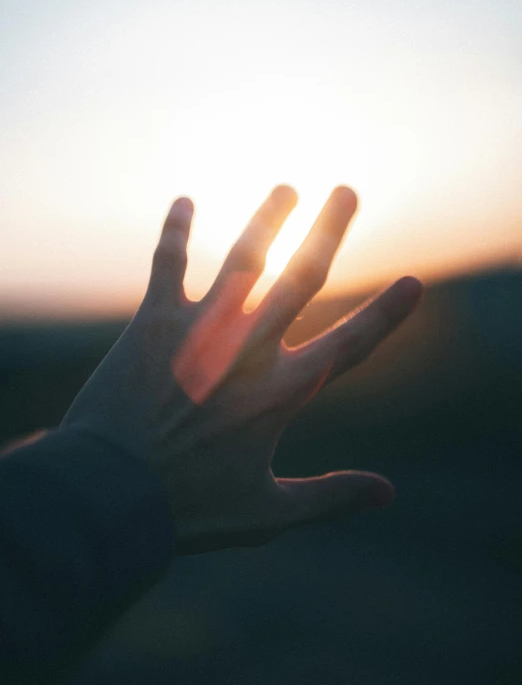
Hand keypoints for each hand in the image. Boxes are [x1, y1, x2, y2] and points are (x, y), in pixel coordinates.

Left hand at [62, 185, 422, 554]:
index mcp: (282, 393)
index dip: (386, 314)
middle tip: (346, 190)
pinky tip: (185, 201)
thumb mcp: (267, 516)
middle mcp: (249, 349)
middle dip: (328, 231)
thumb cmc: (187, 510)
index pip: (351, 344)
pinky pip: (169, 265)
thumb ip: (329, 497)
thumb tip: (387, 493)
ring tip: (285, 188)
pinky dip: (176, 232)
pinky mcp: (153, 323)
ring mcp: (201, 330)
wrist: (109, 495)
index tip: (413, 283)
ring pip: (244, 259)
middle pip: (302, 278)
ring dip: (267, 219)